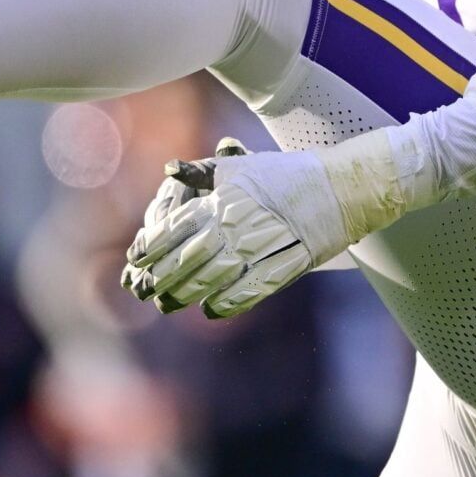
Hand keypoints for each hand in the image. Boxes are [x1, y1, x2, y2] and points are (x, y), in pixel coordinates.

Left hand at [122, 138, 349, 318]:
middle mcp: (238, 226)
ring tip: (168, 304)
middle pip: (189, 259)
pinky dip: (226, 303)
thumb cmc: (287, 175)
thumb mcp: (243, 166)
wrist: (340, 189)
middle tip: (144, 291)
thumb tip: (170, 167)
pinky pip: (249, 291)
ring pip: (214, 279)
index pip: (177, 228)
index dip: (152, 246)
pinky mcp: (284, 268)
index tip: (135, 258)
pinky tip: (210, 310)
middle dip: (163, 277)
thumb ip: (205, 172)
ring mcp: (262, 250)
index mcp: (225, 201)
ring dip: (187, 294)